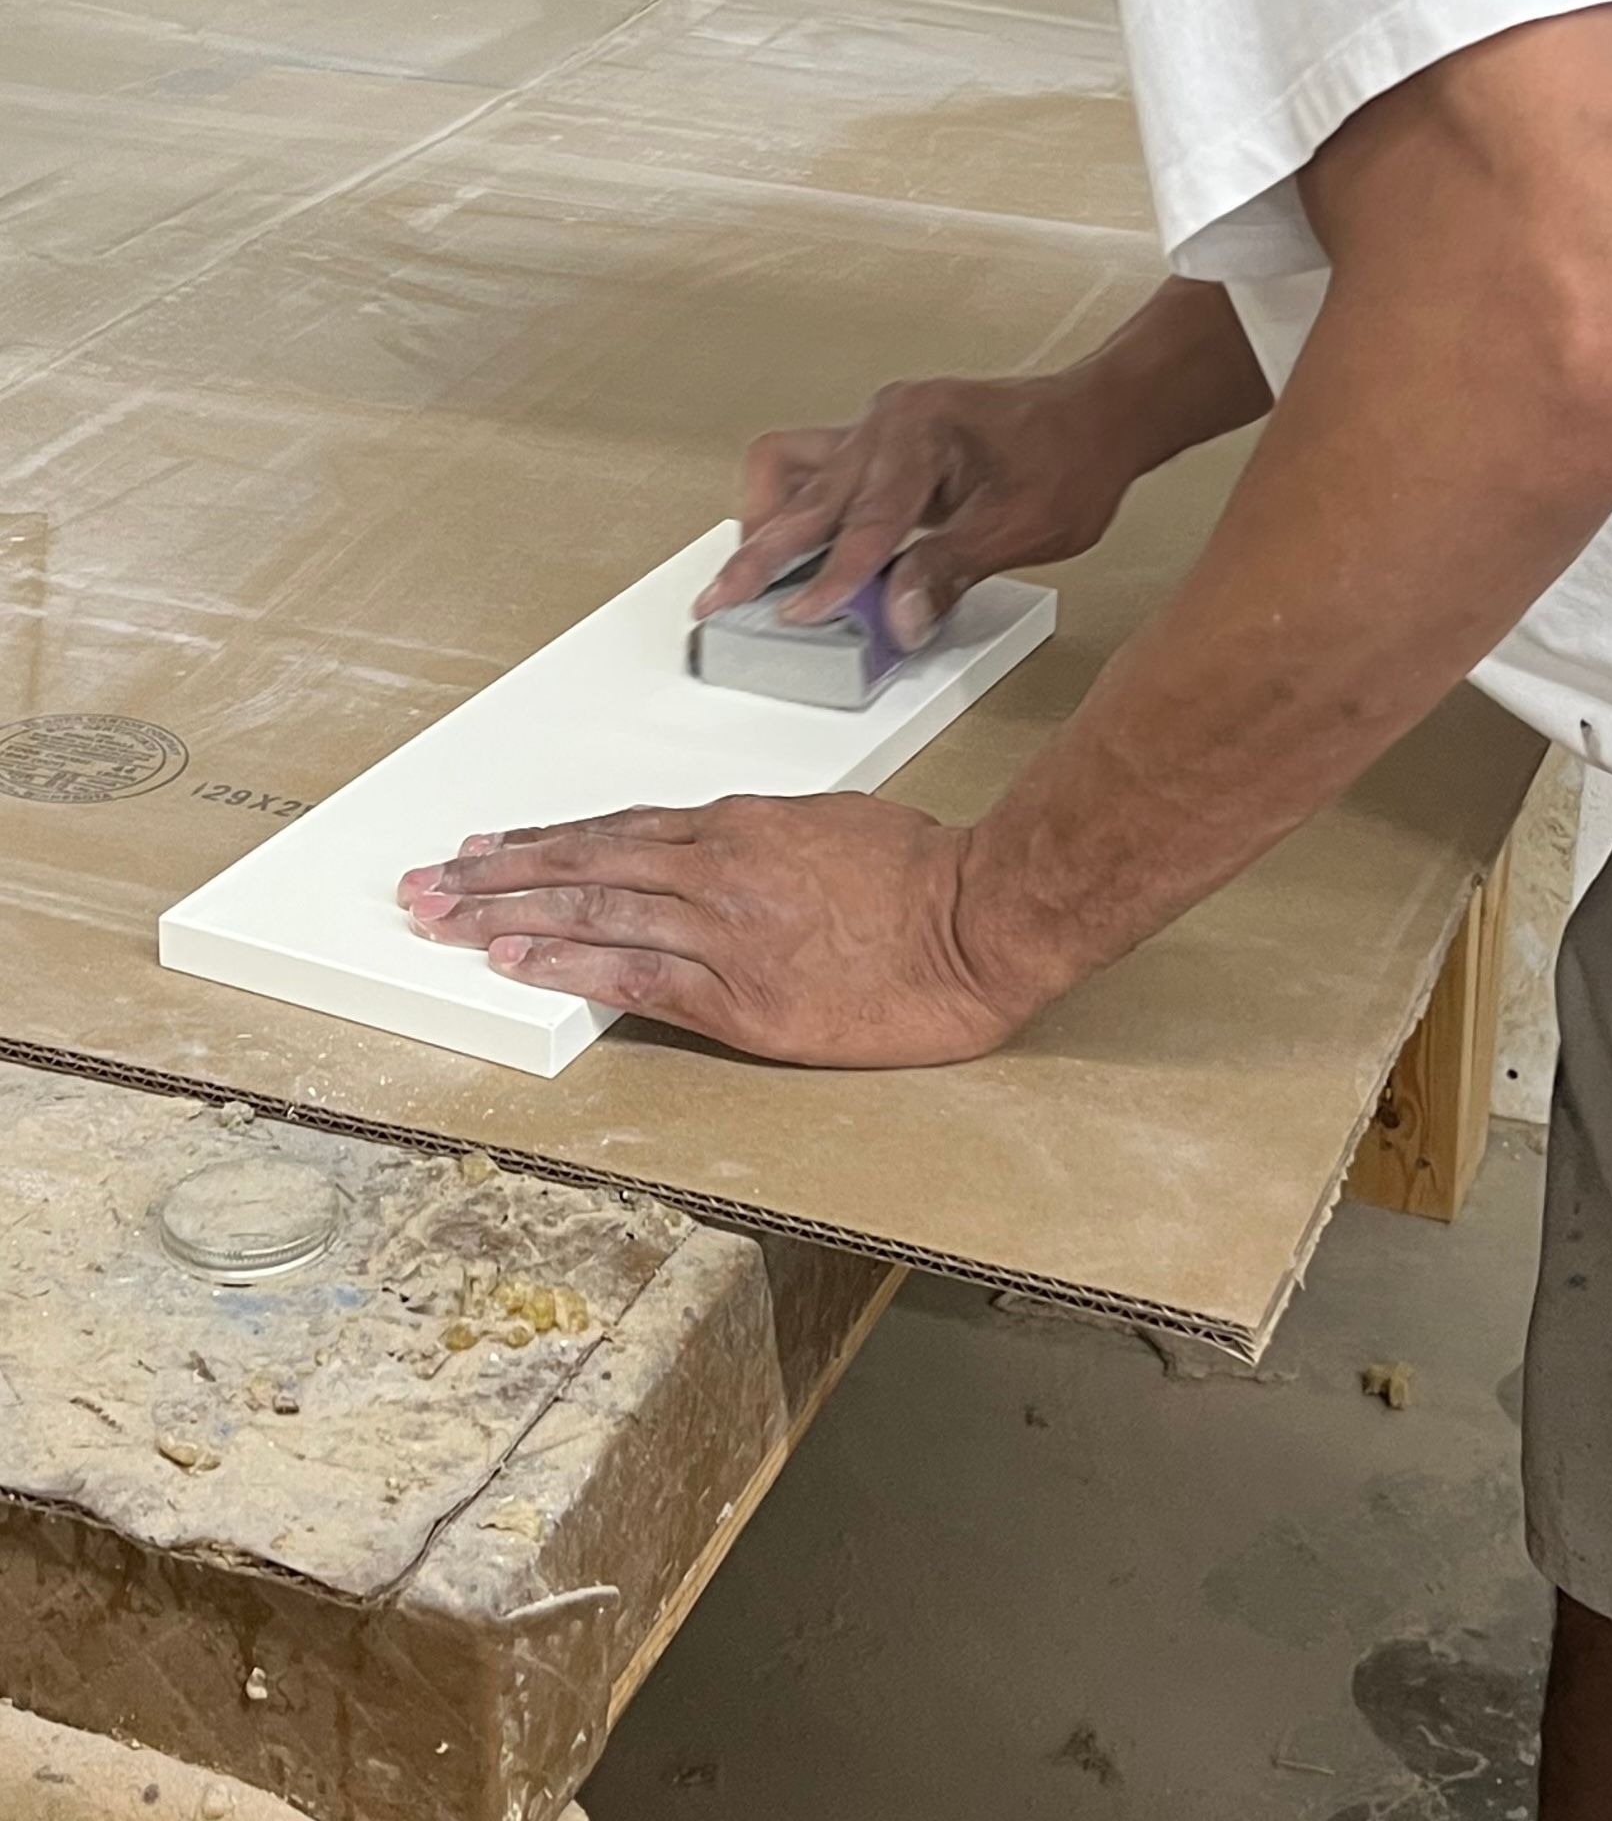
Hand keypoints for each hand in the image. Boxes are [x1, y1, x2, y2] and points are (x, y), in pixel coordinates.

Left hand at [397, 796, 1046, 1067]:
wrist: (977, 919)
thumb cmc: (923, 872)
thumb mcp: (833, 826)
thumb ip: (765, 839)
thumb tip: (723, 849)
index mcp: (737, 828)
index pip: (616, 832)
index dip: (544, 842)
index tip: (489, 847)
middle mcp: (714, 869)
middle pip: (582, 863)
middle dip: (494, 874)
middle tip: (425, 883)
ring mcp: (723, 929)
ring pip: (591, 909)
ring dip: (506, 914)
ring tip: (441, 920)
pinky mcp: (741, 994)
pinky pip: (635, 974)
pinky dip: (568, 963)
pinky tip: (516, 962)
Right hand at [694, 372, 1137, 650]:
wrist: (1096, 417)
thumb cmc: (1071, 459)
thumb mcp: (1022, 528)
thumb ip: (951, 570)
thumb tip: (898, 615)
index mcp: (923, 432)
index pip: (866, 520)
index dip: (830, 576)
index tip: (798, 616)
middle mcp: (888, 421)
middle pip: (807, 497)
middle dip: (760, 555)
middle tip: (720, 603)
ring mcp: (875, 427)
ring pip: (789, 470)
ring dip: (764, 523)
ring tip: (745, 575)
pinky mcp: (874, 441)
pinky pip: (807, 465)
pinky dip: (787, 504)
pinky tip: (785, 541)